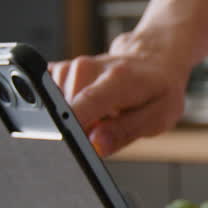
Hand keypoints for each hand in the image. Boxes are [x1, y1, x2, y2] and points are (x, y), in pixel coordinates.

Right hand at [50, 44, 190, 156]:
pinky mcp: (61, 70)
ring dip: (76, 120)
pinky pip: (49, 98)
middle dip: (80, 131)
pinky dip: (65, 109)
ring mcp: (72, 67)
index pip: (83, 105)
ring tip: (102, 114)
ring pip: (54, 109)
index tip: (69, 143)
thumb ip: (124, 132)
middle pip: (64, 112)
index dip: (72, 126)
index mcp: (117, 79)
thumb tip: (95, 145)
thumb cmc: (158, 90)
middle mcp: (88, 68)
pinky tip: (87, 106)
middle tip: (106, 126)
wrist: (154, 61)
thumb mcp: (157, 117)